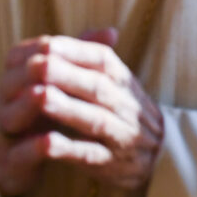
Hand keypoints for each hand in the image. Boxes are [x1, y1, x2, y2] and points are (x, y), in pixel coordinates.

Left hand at [0, 28, 164, 196]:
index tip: (46, 44)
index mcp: (123, 81)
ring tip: (40, 97)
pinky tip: (47, 143)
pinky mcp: (110, 162)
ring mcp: (119, 134)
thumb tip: (77, 33)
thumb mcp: (118, 81)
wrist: (161, 152)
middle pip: (97, 86)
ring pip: (95, 119)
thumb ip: (95, 58)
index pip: (102, 59)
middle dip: (66, 75)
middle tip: (35, 65)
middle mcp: (124, 105)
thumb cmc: (126, 110)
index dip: (75, 51)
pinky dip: (70, 149)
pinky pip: (91, 155)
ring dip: (68, 108)